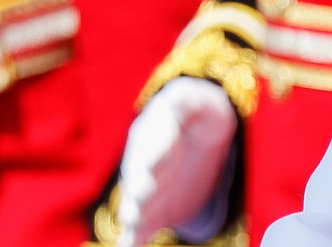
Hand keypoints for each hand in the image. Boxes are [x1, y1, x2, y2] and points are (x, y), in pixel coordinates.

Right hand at [114, 78, 237, 246]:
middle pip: (139, 176)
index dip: (156, 152)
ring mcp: (146, 189)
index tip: (155, 162)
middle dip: (141, 186)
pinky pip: (141, 228)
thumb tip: (179, 98)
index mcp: (152, 133)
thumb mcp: (197, 100)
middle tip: (142, 195)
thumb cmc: (196, 113)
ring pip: (136, 202)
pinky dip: (132, 239)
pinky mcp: (154, 211)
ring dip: (135, 213)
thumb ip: (188, 99)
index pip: (153, 142)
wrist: (199, 135)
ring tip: (133, 221)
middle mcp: (143, 164)